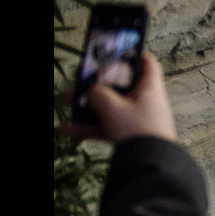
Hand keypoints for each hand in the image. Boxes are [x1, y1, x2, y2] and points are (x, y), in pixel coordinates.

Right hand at [62, 53, 176, 143]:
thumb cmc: (136, 129)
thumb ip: (97, 93)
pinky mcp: (131, 136)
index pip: (148, 64)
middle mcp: (146, 102)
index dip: (134, 54)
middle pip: (120, 86)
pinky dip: (89, 127)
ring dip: (87, 104)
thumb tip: (91, 92)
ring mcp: (138, 120)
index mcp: (149, 87)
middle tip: (79, 78)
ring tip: (65, 100)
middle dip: (96, 82)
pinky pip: (107, 127)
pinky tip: (66, 129)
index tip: (118, 51)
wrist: (147, 164)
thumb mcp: (111, 106)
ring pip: (110, 107)